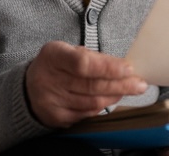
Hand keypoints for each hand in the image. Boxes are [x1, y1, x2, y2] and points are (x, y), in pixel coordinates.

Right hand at [25, 41, 147, 127]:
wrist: (29, 88)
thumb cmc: (55, 65)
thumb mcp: (67, 51)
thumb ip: (92, 57)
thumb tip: (122, 66)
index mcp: (53, 56)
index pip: (83, 63)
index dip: (108, 67)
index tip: (128, 68)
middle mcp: (49, 79)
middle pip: (91, 85)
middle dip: (120, 84)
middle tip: (139, 83)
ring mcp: (52, 101)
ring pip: (92, 102)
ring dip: (115, 96)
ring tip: (128, 90)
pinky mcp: (57, 117)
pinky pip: (87, 113)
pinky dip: (102, 106)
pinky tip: (110, 99)